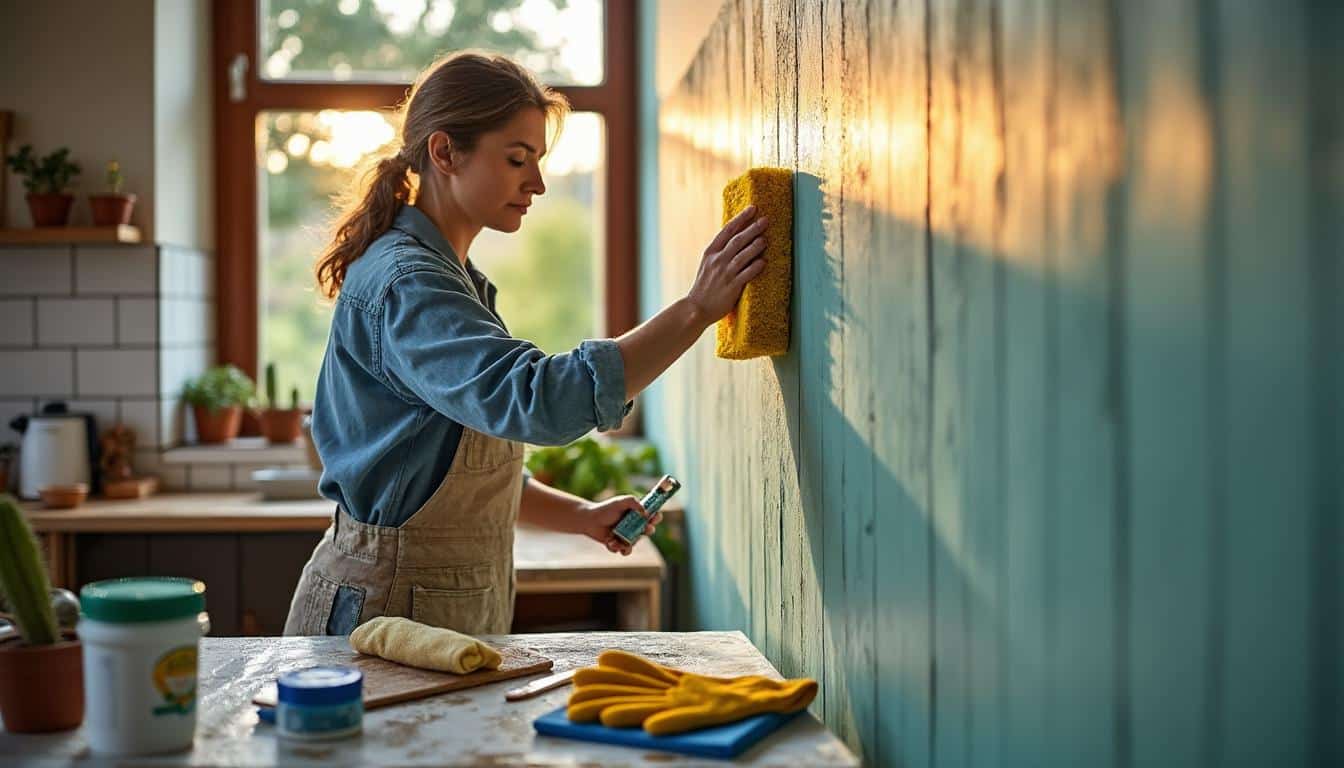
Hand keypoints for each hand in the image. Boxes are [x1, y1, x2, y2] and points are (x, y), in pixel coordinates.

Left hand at [577, 495, 662, 555]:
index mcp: (637, 514)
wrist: (589, 520)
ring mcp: (628, 536)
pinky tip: (610, 542)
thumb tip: (645, 511)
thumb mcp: (619, 502)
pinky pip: (625, 550)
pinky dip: (619, 548)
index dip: (656, 517)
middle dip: (648, 530)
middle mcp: (635, 525)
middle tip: (644, 529)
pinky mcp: (620, 544)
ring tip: (619, 539)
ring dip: (630, 541)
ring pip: (637, 542)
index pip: (652, 515)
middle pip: (649, 530)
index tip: (654, 517)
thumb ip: (633, 502)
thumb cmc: (605, 509)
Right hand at [685, 205, 769, 324]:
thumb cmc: (704, 286)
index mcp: (710, 252)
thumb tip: (738, 238)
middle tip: (765, 220)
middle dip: (753, 228)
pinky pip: (746, 274)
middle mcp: (717, 260)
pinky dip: (756, 267)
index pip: (727, 230)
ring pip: (743, 255)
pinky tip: (764, 262)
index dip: (741, 218)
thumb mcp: (707, 264)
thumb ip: (720, 252)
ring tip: (766, 240)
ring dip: (756, 246)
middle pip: (737, 240)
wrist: (696, 307)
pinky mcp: (731, 286)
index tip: (752, 208)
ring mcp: (724, 273)